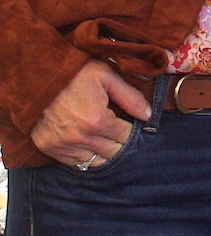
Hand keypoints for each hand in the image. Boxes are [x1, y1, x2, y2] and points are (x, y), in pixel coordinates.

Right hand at [29, 58, 148, 167]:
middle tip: (119, 131)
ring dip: (103, 152)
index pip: (125, 137)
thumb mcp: (107, 76)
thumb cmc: (74, 73)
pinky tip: (88, 143)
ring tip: (105, 139)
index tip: (129, 123)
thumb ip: (130, 97)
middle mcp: (80, 137)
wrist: (37, 76)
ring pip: (94, 161)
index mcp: (97, 120)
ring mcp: (62, 144)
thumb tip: (148, 115)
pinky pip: (73, 162)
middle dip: (119, 142)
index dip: (130, 129)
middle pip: (112, 152)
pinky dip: (83, 155)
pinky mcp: (48, 147)